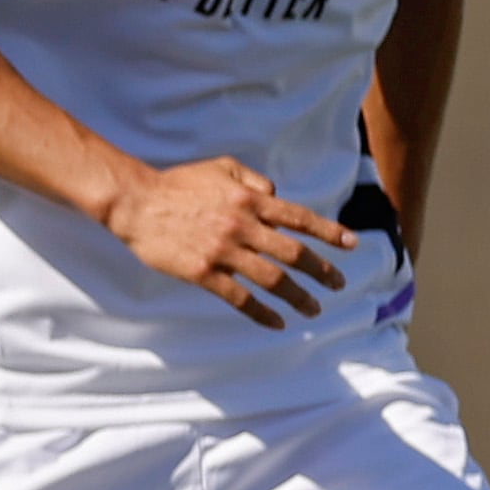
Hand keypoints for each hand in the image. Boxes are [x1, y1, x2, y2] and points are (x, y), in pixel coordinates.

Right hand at [103, 156, 353, 327]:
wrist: (136, 202)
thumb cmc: (179, 183)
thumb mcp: (222, 168)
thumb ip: (254, 180)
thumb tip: (279, 195)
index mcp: (249, 200)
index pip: (299, 218)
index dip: (329, 233)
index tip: (352, 245)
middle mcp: (242, 226)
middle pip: (293, 253)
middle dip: (322, 271)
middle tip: (338, 285)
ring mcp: (223, 251)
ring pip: (272, 279)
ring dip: (298, 297)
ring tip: (313, 310)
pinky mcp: (202, 273)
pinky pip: (239, 297)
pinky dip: (261, 313)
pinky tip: (276, 322)